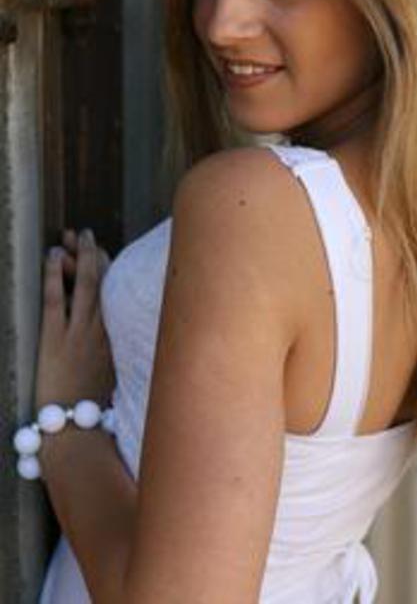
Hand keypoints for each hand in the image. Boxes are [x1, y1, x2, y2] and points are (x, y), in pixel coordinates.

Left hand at [35, 228, 115, 411]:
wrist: (77, 429)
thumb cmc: (94, 410)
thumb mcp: (116, 378)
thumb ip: (117, 353)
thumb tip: (117, 338)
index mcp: (119, 338)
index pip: (116, 293)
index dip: (109, 269)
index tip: (102, 252)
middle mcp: (104, 330)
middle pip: (103, 282)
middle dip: (94, 254)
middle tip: (85, 233)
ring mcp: (80, 333)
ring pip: (85, 284)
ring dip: (79, 256)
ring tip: (72, 236)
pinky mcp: (56, 339)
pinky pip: (57, 299)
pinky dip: (56, 275)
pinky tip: (52, 257)